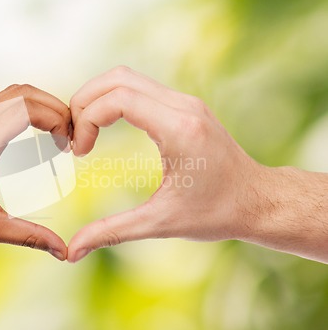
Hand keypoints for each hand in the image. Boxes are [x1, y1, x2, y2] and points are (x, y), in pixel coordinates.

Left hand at [0, 84, 70, 259]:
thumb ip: (28, 237)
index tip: (67, 147)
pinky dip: (30, 109)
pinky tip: (40, 136)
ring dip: (43, 106)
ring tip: (59, 136)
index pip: (25, 108)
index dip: (55, 119)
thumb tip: (63, 252)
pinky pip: (7, 103)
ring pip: (15, 93)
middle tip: (70, 139)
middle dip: (56, 108)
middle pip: (24, 92)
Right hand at [67, 66, 262, 262]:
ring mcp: (185, 101)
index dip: (87, 120)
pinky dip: (113, 100)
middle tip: (74, 137)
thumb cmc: (216, 213)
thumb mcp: (160, 223)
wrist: (257, 200)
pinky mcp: (184, 105)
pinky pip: (139, 88)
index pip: (118, 99)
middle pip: (117, 78)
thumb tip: (72, 251)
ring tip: (85, 132)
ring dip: (97, 99)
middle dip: (84, 102)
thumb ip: (112, 232)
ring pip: (126, 78)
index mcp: (179, 129)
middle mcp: (183, 106)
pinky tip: (105, 127)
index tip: (80, 152)